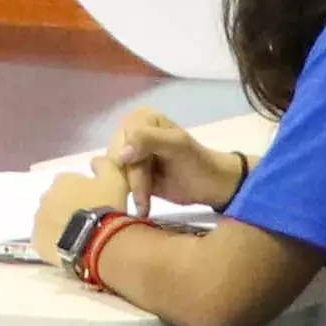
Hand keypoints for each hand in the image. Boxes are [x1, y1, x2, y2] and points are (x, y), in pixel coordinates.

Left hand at [28, 167, 104, 261]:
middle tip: (87, 221)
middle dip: (69, 207)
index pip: (71, 184)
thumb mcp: (114, 179)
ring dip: (61, 224)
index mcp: (63, 180)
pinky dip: (54, 241)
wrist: (95, 240)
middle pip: (58, 200)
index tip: (95, 204)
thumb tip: (94, 162)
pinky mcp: (36, 239)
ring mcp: (39, 218)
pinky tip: (69, 247)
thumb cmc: (105, 207)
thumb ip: (104, 165)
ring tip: (79, 236)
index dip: (84, 194)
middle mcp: (46, 195)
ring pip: (50, 219)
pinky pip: (44, 239)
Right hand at [103, 105, 248, 210]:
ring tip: (145, 206)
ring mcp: (129, 154)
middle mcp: (131, 133)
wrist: (210, 186)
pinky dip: (130, 196)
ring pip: (115, 173)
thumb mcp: (178, 145)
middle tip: (145, 199)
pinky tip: (142, 206)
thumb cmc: (198, 163)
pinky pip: (118, 184)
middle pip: (116, 159)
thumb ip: (149, 139)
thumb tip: (121, 154)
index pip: (121, 141)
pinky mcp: (130, 173)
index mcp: (141, 119)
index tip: (146, 179)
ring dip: (131, 192)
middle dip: (131, 180)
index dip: (131, 162)